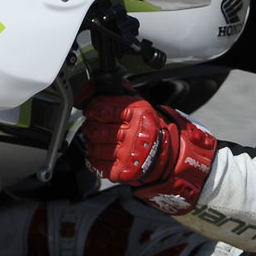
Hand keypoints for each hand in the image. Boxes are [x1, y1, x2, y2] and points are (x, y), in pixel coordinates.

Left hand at [80, 96, 217, 215]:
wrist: (165, 153)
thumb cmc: (147, 126)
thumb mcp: (139, 103)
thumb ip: (119, 92)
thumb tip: (96, 85)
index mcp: (138, 114)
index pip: (104, 109)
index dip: (92, 109)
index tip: (90, 109)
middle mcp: (134, 134)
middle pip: (97, 130)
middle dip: (90, 127)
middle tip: (92, 125)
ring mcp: (129, 154)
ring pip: (95, 147)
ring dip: (90, 142)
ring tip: (95, 139)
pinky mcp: (124, 170)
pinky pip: (98, 164)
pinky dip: (93, 158)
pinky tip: (97, 153)